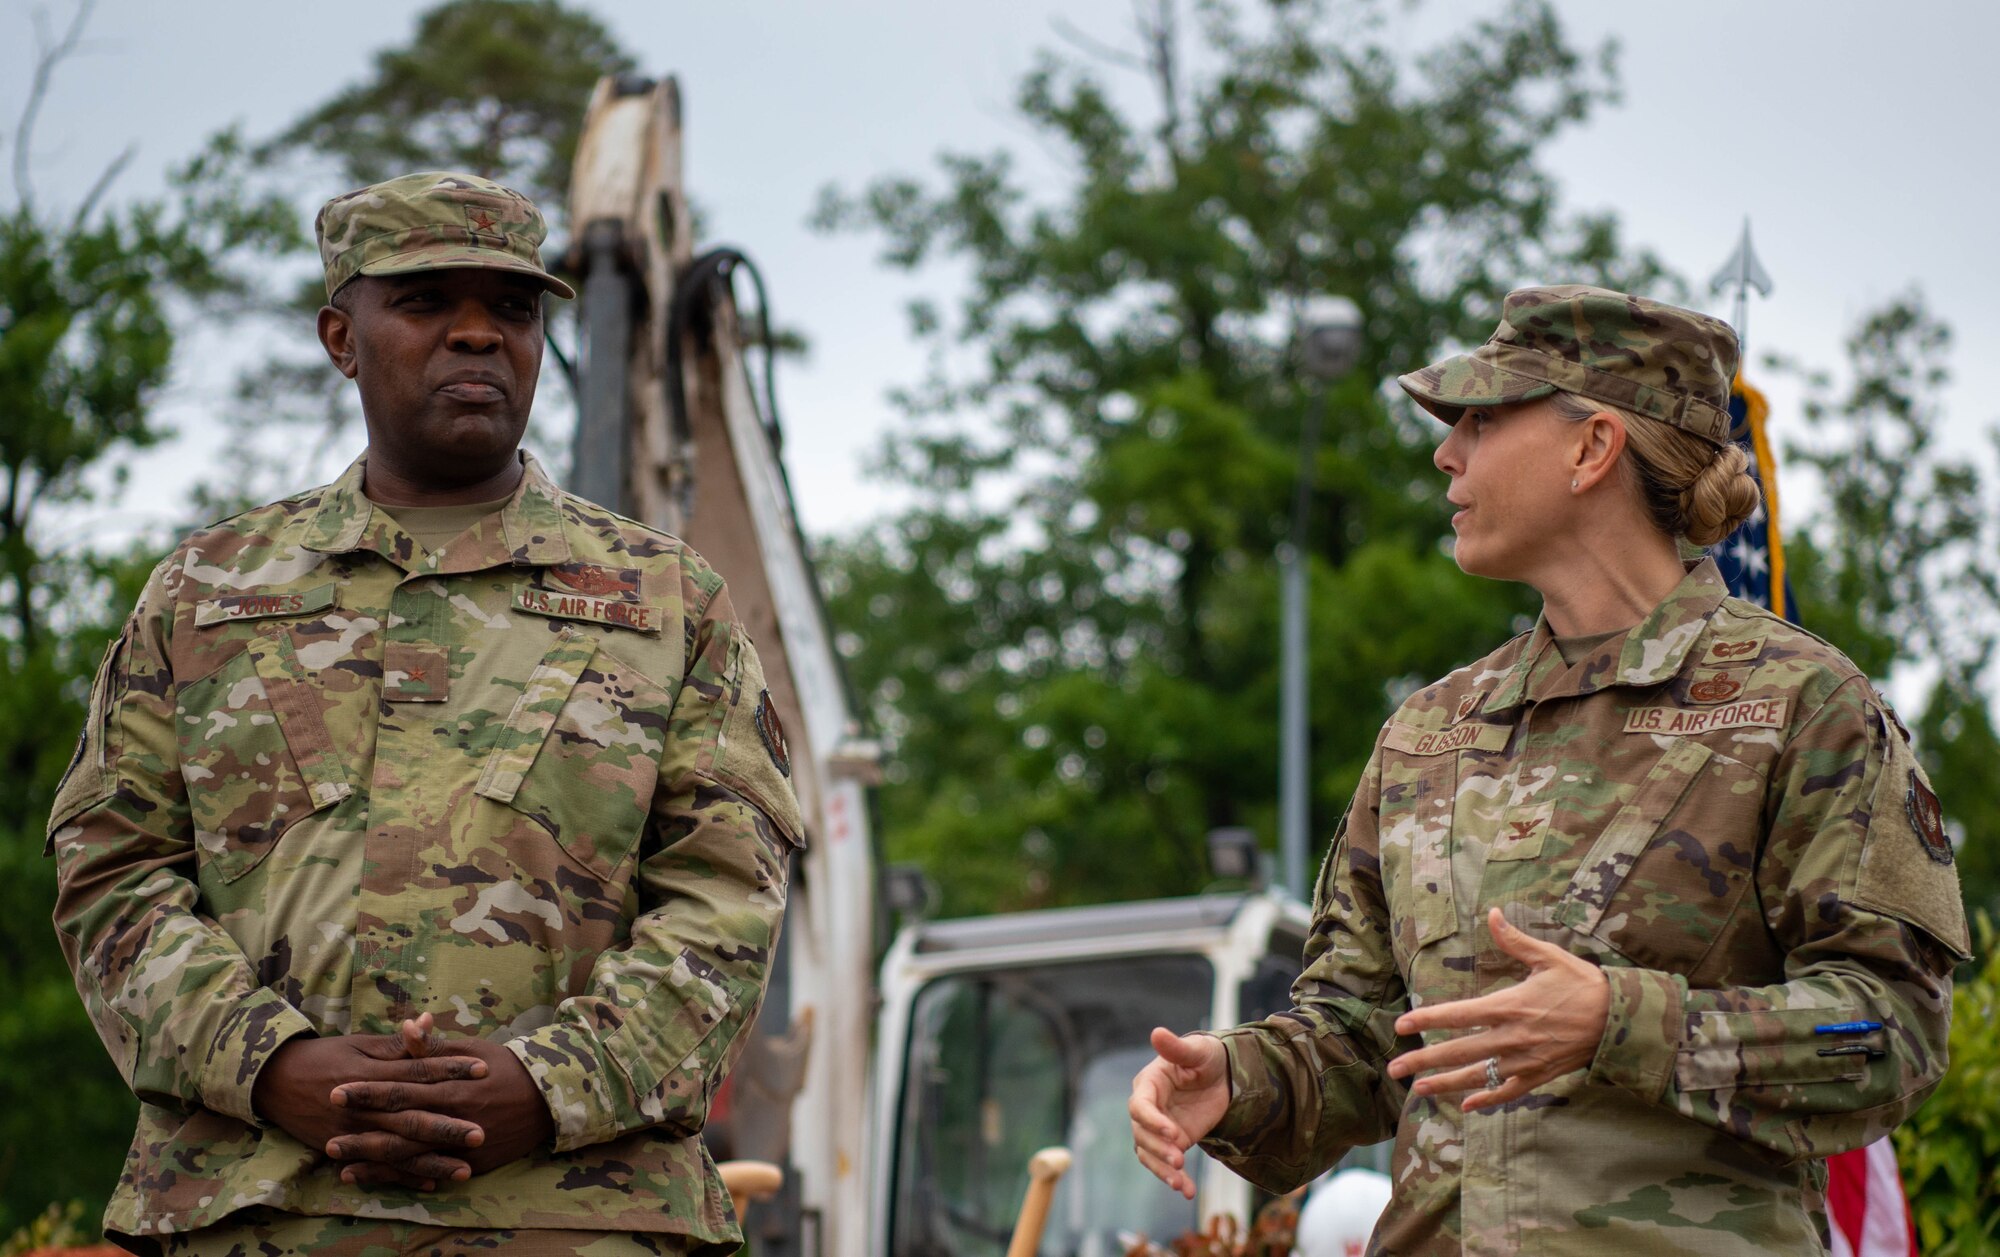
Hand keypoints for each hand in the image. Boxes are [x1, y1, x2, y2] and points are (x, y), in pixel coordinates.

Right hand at [252, 1016, 488, 1190]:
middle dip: (446, 1128)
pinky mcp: (343, 1149)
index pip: (417, 1071)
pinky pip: (377, 1168)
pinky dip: (403, 1176)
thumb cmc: (325, 1057)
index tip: (483, 1071)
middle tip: (481, 1133)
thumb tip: (428, 1022)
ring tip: (465, 1169)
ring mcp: (352, 1132)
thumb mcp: (359, 1044)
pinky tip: (431, 1181)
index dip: (450, 1070)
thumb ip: (397, 1043)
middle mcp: (363, 1107)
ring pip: (397, 1150)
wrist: (275, 1081)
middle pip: (410, 1118)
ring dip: (431, 1161)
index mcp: (370, 1074)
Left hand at [329, 1018, 555, 1185]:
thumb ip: (435, 1047)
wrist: (546, 1100)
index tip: (337, 1091)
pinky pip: (428, 1174)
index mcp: (450, 1087)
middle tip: (327, 1137)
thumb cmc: (505, 1068)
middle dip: (361, 1133)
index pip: (400, 1089)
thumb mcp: (471, 1050)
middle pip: (398, 1128)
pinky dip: (400, 1177)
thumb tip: (409, 1024)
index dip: (367, 1092)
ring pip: (409, 1157)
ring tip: (340, 1162)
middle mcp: (452, 1119)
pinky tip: (374, 1178)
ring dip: (372, 1160)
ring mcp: (460, 1146)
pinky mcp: (468, 1164)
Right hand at [1128, 1027, 1229, 1199]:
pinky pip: (1166, 1165)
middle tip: (1180, 1161)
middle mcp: (1149, 1108)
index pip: (1140, 1107)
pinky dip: (1176, 1180)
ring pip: (1149, 1154)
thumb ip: (1176, 1047)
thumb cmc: (1207, 1057)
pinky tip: (1188, 1192)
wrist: (1225, 1077)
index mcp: (1149, 1084)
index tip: (1174, 1134)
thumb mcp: (1197, 1051)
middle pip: (1142, 1135)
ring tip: (1181, 1184)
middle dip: (1159, 1150)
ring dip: (1162, 1171)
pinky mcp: (1173, 1143)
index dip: (1153, 1122)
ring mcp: (1159, 1129)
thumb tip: (1157, 1032)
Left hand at [1387, 907, 1609, 1110]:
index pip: (1456, 1014)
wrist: (1621, 1020)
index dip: (1426, 1020)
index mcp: (1508, 1006)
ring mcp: (1524, 1060)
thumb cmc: (1583, 984)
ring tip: (1417, 1089)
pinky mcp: (1540, 1076)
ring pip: (1477, 1076)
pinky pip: (1508, 1092)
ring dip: (1445, 1084)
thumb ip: (1514, 940)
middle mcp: (1511, 1037)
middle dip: (1423, 1060)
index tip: (1402, 1025)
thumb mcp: (1548, 957)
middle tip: (1394, 1069)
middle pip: (1458, 1051)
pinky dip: (1487, 1100)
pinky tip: (1467, 1105)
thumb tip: (1492, 913)